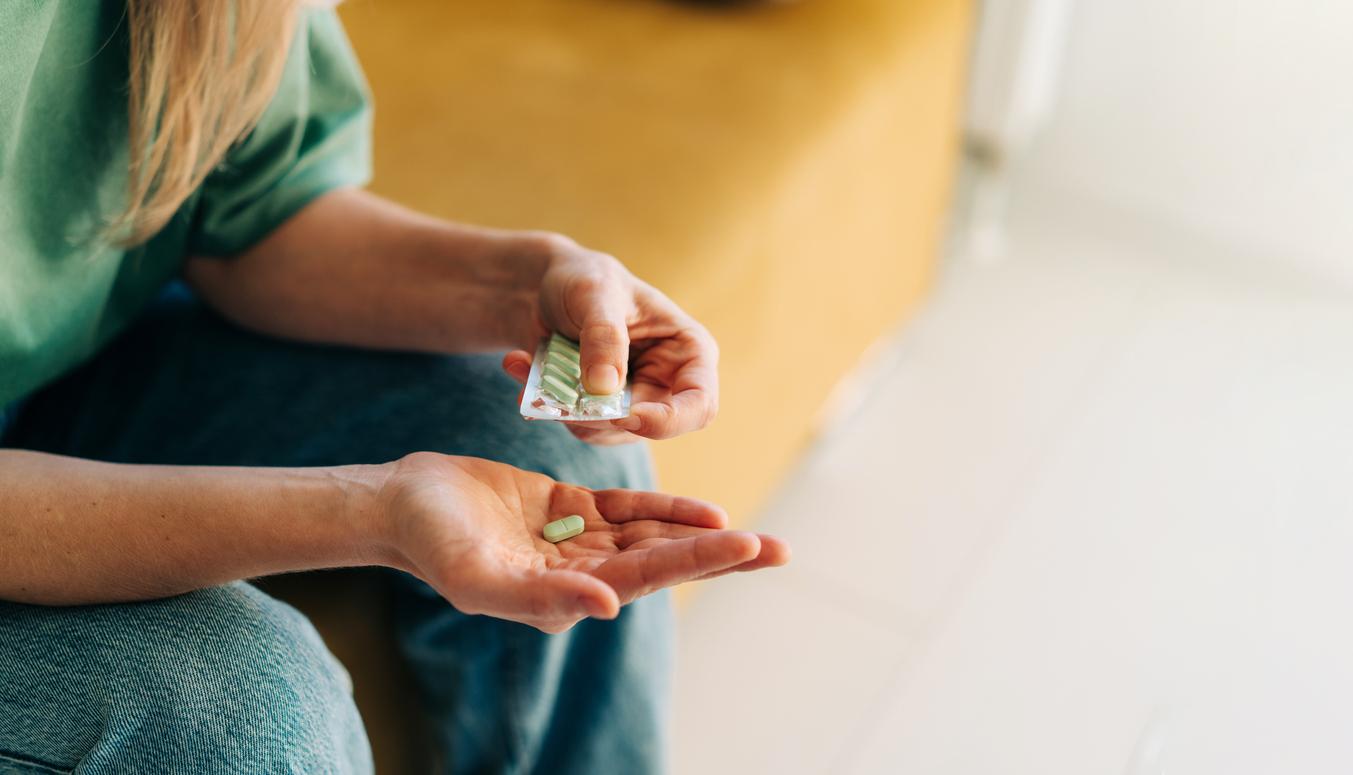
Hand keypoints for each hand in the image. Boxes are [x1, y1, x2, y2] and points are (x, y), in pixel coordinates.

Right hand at [378, 452, 788, 632]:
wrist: (403, 504)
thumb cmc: (432, 543)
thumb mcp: (477, 575)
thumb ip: (541, 598)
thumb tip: (609, 607)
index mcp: (565, 597)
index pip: (644, 578)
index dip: (697, 559)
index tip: (745, 544)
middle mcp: (581, 575)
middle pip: (664, 563)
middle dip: (722, 557)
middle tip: (781, 551)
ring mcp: (578, 543)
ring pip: (654, 538)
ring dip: (703, 533)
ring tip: (758, 539)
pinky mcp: (570, 510)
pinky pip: (629, 510)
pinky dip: (666, 509)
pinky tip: (706, 510)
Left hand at [503, 235, 718, 444]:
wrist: (547, 286)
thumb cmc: (585, 278)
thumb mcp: (594, 294)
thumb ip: (603, 337)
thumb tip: (604, 389)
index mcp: (689, 351)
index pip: (699, 405)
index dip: (667, 420)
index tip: (621, 414)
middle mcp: (668, 383)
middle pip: (648, 428)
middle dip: (598, 415)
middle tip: (556, 393)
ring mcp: (635, 401)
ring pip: (608, 433)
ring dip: (565, 409)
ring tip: (528, 366)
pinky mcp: (602, 412)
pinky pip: (577, 426)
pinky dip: (546, 404)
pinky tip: (521, 366)